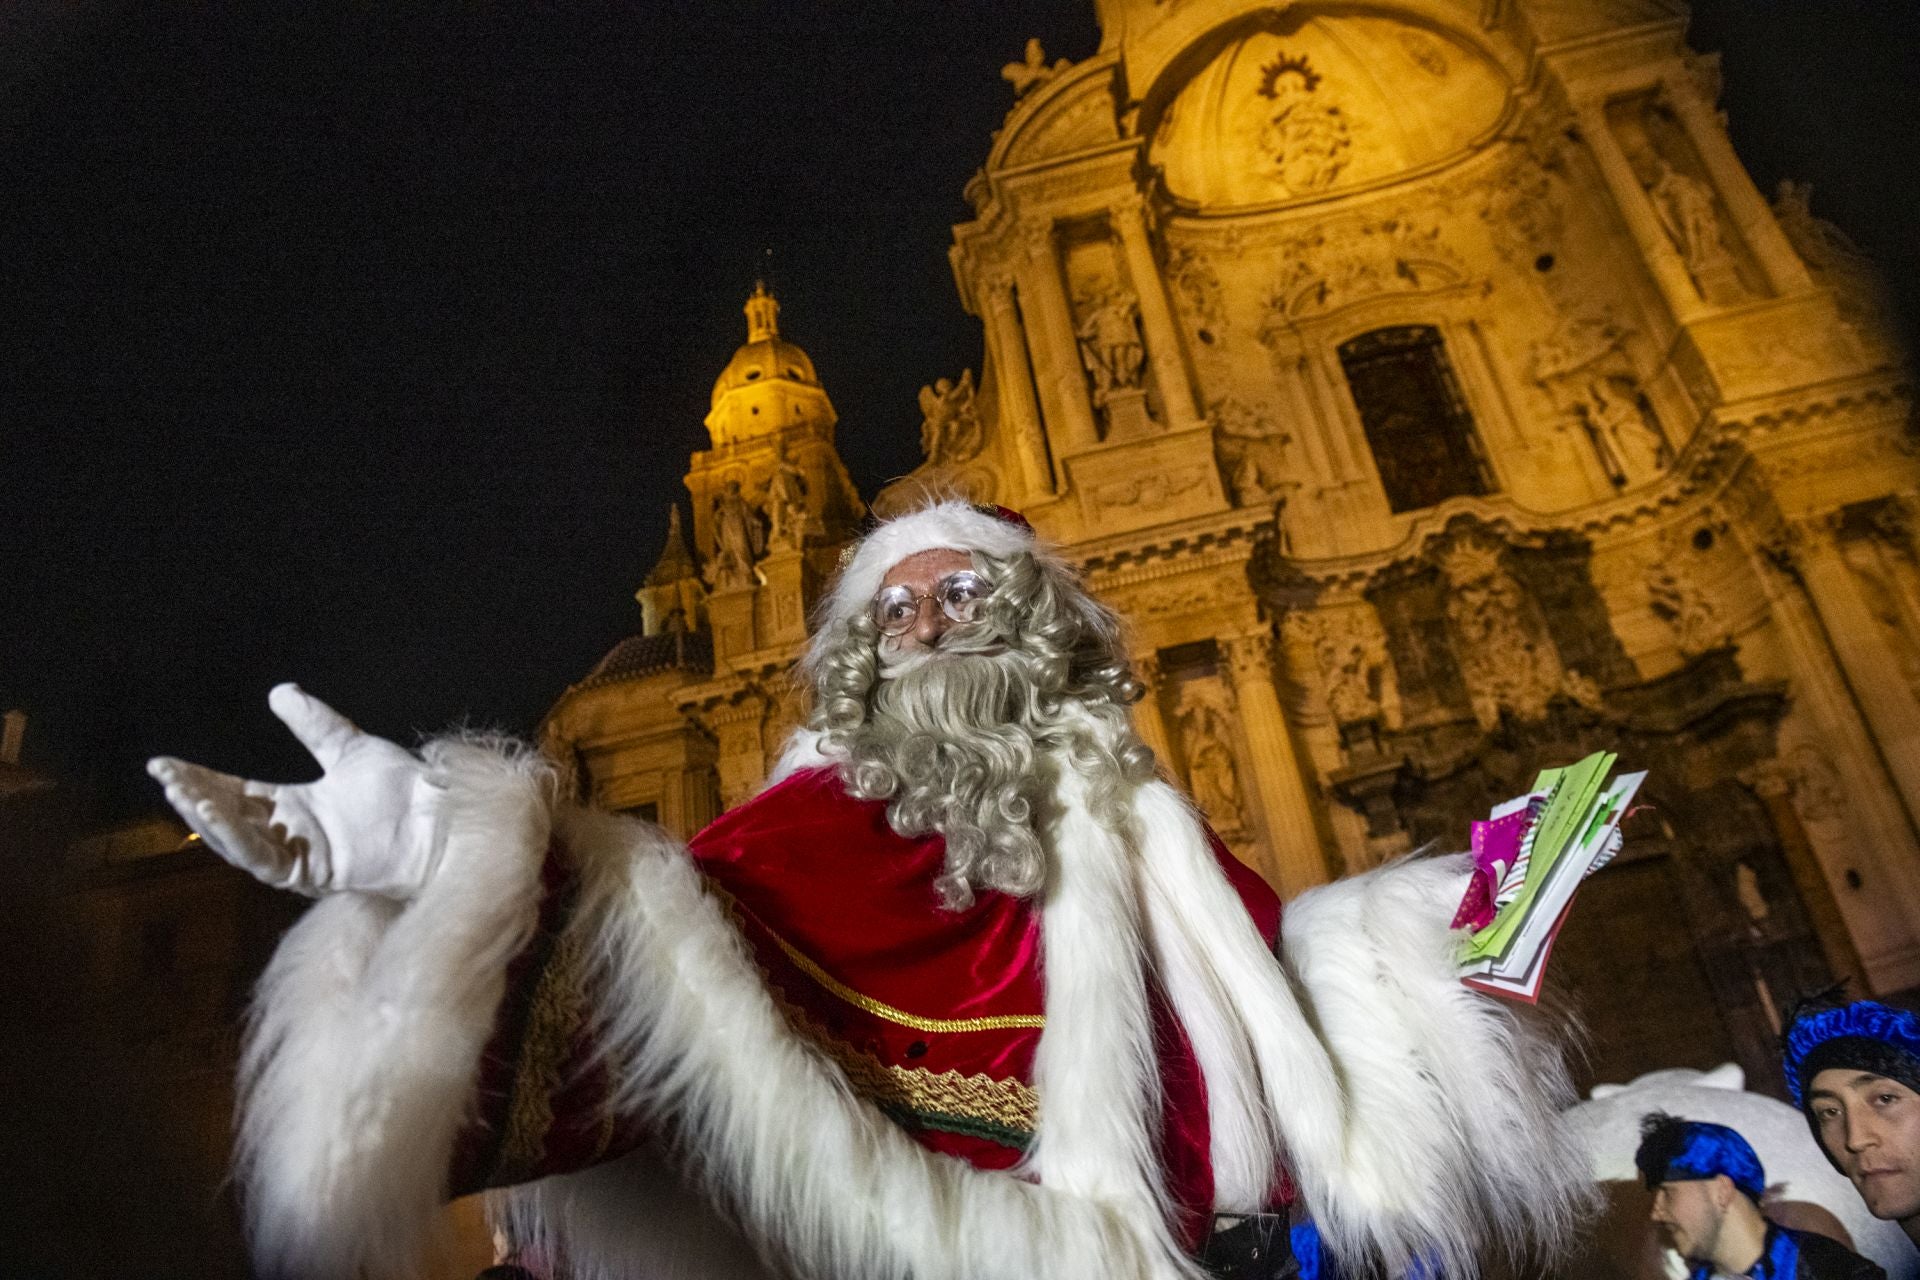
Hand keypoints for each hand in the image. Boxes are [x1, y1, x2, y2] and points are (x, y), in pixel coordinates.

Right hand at [148, 684, 445, 898]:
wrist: (435, 816)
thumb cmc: (401, 787)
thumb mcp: (349, 747)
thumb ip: (314, 724)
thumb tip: (279, 691)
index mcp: (294, 805)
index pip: (233, 792)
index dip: (199, 778)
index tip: (164, 763)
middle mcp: (290, 833)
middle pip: (227, 817)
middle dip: (193, 797)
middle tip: (164, 776)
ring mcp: (299, 856)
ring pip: (237, 841)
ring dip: (207, 818)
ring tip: (182, 793)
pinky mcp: (311, 874)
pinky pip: (263, 860)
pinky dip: (237, 838)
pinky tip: (217, 814)